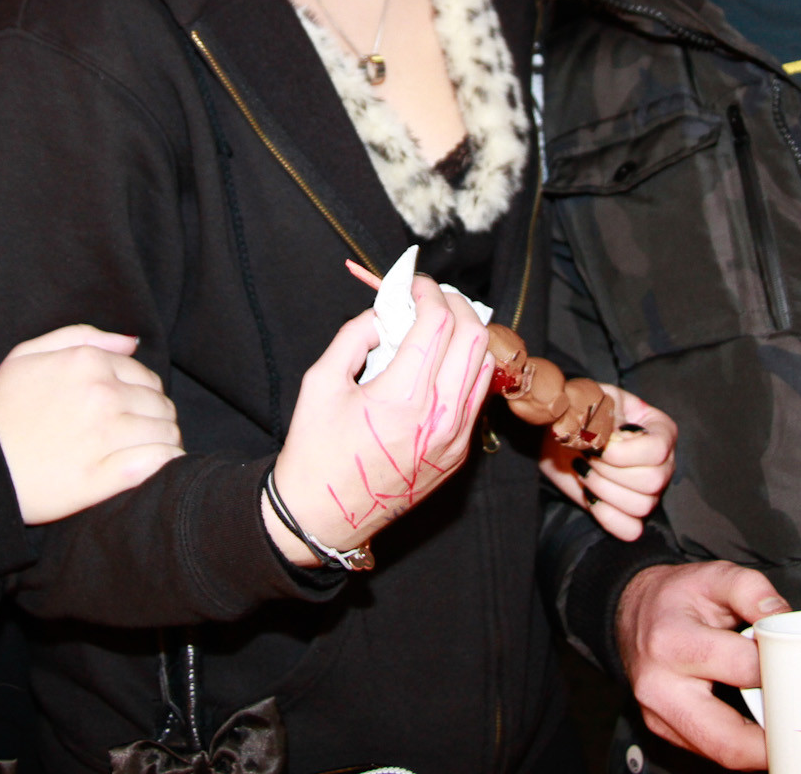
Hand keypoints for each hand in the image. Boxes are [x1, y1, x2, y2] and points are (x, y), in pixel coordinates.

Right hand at [0, 325, 182, 524]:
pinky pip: (157, 462)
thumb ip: (82, 337)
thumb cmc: (1, 410)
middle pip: (160, 404)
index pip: (146, 378)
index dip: (145, 396)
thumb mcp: (27, 355)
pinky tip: (159, 466)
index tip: (134, 412)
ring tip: (148, 451)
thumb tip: (132, 342)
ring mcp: (105, 435)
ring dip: (164, 441)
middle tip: (141, 434)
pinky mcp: (104, 475)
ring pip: (165, 432)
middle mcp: (102, 395)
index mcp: (88, 364)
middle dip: (157, 418)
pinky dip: (166, 462)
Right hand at [265, 275, 492, 564]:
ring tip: (439, 325)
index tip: (415, 285)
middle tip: (432, 297)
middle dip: (456, 304)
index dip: (429, 292)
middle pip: (474, 336)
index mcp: (402, 398)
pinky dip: (466, 367)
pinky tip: (440, 362)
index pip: (438, 323)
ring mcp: (455, 438)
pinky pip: (477, 396)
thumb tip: (384, 313)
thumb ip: (354, 336)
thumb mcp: (320, 382)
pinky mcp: (459, 453)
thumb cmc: (316, 452)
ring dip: (467, 334)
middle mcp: (439, 417)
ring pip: (484, 365)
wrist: (325, 516)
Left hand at [539, 384, 676, 540]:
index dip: (622, 452)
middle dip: (609, 471)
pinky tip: (589, 496)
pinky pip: (631, 530)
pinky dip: (607, 517)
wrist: (561, 436)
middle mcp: (663, 463)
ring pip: (641, 506)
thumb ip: (595, 407)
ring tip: (584, 470)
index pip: (657, 450)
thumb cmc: (580, 413)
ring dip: (603, 489)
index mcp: (660, 430)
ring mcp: (650, 491)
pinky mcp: (630, 514)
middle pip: (653, 481)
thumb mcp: (588, 398)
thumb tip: (601, 436)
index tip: (598, 443)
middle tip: (587, 456)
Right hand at [618, 561, 789, 769]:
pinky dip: (741, 745)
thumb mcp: (713, 576)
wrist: (631, 611)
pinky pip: (710, 750)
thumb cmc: (676, 596)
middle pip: (727, 739)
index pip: (742, 668)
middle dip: (774, 743)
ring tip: (788, 732)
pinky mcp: (663, 729)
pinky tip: (760, 730)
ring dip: (760, 751)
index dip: (779, 669)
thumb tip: (785, 620)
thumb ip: (753, 590)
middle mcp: (660, 686)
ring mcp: (659, 714)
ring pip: (720, 754)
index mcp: (672, 642)